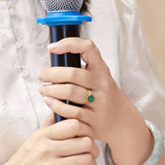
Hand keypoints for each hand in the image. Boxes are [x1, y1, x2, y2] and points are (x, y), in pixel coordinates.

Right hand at [0, 113, 98, 164]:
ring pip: (88, 160)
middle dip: (92, 149)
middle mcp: (48, 150)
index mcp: (44, 136)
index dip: (85, 130)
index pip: (75, 124)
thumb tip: (59, 103)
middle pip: (86, 142)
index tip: (83, 137)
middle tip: (88, 154)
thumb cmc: (22, 164)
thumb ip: (49, 124)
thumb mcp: (33, 140)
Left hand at [38, 38, 151, 164]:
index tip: (53, 47)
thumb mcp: (97, 77)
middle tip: (41, 75)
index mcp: (101, 69)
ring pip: (70, 92)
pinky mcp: (93, 119)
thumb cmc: (104, 96)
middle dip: (52, 74)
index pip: (88, 48)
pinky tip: (49, 102)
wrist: (122, 120)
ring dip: (51, 90)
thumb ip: (78, 67)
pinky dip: (56, 106)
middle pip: (73, 73)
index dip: (69, 44)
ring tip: (43, 90)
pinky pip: (71, 111)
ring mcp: (99, 102)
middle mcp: (102, 83)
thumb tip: (53, 52)